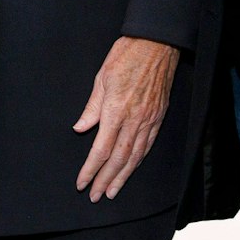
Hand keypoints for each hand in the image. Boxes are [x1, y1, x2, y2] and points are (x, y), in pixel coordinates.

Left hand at [73, 37, 180, 201]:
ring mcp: (149, 119)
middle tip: (95, 195)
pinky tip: (131, 169)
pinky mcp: (158, 116)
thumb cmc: (127, 55)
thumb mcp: (101, 77)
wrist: (157, 44)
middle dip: (105, 179)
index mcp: (115, 109)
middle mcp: (134, 119)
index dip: (90, 169)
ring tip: (112, 191)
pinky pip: (148, 145)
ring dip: (122, 176)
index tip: (82, 182)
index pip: (101, 149)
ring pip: (135, 156)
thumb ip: (91, 107)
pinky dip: (138, 161)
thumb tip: (81, 128)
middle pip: (118, 158)